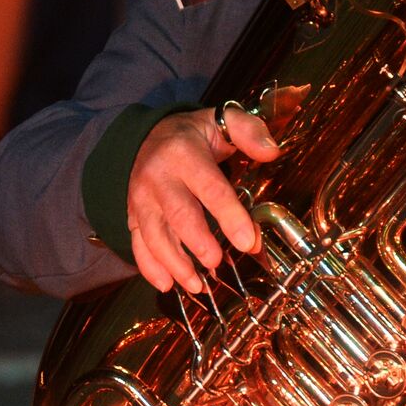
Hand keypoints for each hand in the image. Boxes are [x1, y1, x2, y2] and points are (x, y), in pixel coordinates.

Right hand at [126, 86, 307, 292]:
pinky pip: (138, 243)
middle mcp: (159, 177)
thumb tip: (272, 151)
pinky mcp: (132, 215)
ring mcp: (141, 198)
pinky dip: (150, 267)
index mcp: (185, 153)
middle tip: (217, 263)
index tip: (248, 241)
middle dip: (198, 242)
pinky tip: (167, 284)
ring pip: (155, 234)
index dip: (230, 216)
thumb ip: (249, 132)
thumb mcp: (222, 120)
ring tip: (197, 285)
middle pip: (179, 214)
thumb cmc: (193, 134)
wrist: (147, 134)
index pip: (211, 188)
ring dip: (175, 263)